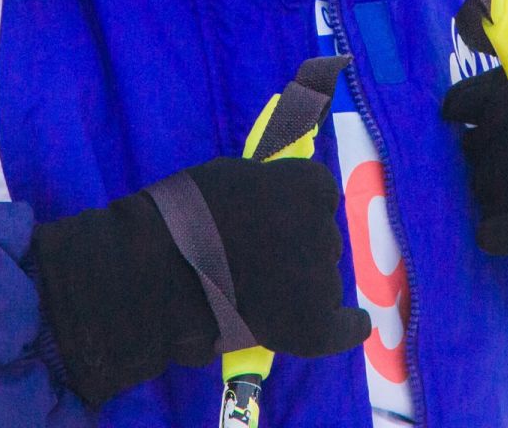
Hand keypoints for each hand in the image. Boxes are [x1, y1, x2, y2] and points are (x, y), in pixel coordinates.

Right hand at [32, 155, 368, 405]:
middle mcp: (324, 228)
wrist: (157, 277)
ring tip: (254, 296)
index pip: (318, 194)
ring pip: (322, 280)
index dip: (295, 208)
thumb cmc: (181, 217)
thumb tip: (277, 192)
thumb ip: (264, 188)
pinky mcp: (313, 326)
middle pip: (320, 238)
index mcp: (309, 184)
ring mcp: (321, 279)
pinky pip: (345, 328)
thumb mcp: (232, 179)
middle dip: (296, 248)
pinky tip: (350, 323)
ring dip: (300, 284)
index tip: (273, 218)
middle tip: (254, 261)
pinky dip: (345, 327)